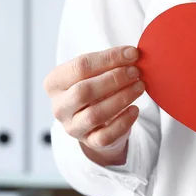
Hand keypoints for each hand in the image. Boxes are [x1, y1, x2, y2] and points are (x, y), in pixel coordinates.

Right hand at [44, 46, 144, 165]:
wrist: (96, 121)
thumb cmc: (95, 88)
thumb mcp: (96, 73)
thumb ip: (110, 63)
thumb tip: (132, 54)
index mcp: (55, 83)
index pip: (80, 67)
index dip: (109, 58)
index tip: (132, 53)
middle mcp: (59, 106)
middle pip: (84, 91)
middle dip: (114, 79)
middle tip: (136, 72)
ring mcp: (72, 127)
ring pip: (95, 114)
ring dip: (122, 98)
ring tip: (139, 87)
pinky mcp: (89, 142)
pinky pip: (106, 136)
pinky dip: (123, 122)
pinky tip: (135, 109)